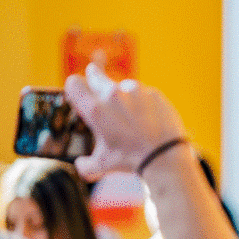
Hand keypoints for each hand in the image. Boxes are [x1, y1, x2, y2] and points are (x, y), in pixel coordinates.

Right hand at [64, 63, 186, 179]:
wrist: (164, 156)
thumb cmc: (131, 159)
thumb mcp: (102, 165)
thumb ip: (85, 165)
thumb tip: (81, 164)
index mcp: (95, 109)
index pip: (73, 83)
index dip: (75, 87)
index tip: (79, 91)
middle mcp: (112, 94)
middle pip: (96, 74)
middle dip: (94, 78)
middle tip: (96, 82)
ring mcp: (135, 91)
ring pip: (122, 86)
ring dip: (122, 96)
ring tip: (131, 117)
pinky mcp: (153, 93)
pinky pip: (143, 93)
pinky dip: (143, 102)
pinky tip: (148, 119)